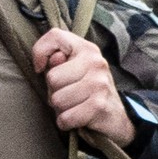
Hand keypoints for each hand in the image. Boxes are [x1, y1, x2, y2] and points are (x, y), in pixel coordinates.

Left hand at [33, 27, 136, 146]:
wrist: (117, 117)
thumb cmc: (86, 91)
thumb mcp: (73, 71)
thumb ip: (56, 61)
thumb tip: (50, 61)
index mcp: (87, 49)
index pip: (55, 36)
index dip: (40, 52)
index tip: (41, 67)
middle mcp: (96, 62)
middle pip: (52, 77)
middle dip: (54, 92)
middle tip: (69, 94)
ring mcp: (99, 84)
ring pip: (57, 100)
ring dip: (60, 109)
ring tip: (75, 106)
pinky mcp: (99, 106)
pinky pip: (65, 118)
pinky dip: (66, 122)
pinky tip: (77, 118)